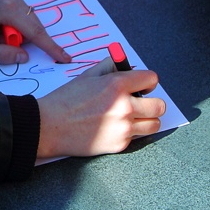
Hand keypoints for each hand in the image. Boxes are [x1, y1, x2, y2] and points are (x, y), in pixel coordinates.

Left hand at [0, 0, 71, 65]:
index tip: (65, 58)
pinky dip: (14, 28)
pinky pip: (22, 17)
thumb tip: (25, 57)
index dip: (51, 47)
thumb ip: (4, 55)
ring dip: (17, 35)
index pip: (36, 32)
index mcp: (6, 8)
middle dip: (23, 42)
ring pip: (29, 22)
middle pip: (34, 26)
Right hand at [36, 58, 164, 159]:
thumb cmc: (66, 100)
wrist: (50, 126)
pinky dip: (129, 132)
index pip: (152, 80)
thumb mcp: (87, 75)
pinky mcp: (120, 144)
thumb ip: (109, 67)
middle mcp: (125, 107)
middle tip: (140, 102)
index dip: (147, 82)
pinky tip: (112, 127)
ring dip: (146, 119)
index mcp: (117, 85)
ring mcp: (124, 128)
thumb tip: (124, 64)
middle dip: (152, 102)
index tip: (142, 86)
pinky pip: (136, 136)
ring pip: (154, 124)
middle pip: (159, 106)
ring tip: (131, 116)